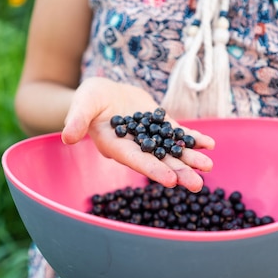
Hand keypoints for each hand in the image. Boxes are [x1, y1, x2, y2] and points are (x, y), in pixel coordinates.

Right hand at [61, 77, 214, 191]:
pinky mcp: (161, 125)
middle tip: (198, 185)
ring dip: (190, 158)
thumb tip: (67, 136)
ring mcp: (151, 137)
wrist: (104, 92)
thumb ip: (76, 120)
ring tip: (209, 166)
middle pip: (159, 162)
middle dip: (179, 172)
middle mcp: (136, 147)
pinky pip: (179, 134)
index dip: (153, 170)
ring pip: (173, 151)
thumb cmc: (89, 99)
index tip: (171, 181)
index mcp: (117, 147)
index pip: (136, 161)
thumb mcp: (82, 104)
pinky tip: (210, 144)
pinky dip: (194, 139)